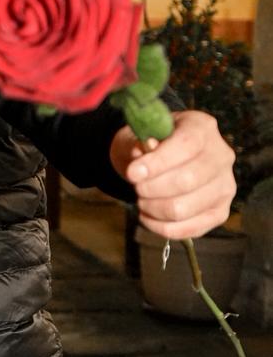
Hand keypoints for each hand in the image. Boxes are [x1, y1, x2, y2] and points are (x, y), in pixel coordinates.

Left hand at [111, 109, 235, 238]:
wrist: (163, 158)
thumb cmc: (151, 144)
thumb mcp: (142, 134)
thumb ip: (141, 143)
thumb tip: (141, 156)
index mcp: (203, 127)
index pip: (186, 145)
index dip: (157, 162)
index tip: (132, 173)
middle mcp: (221, 155)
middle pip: (187, 180)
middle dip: (152, 188)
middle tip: (137, 188)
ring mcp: (225, 186)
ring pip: (185, 208)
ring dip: (154, 208)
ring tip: (142, 201)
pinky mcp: (220, 212)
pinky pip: (190, 229)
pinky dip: (162, 227)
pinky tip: (148, 216)